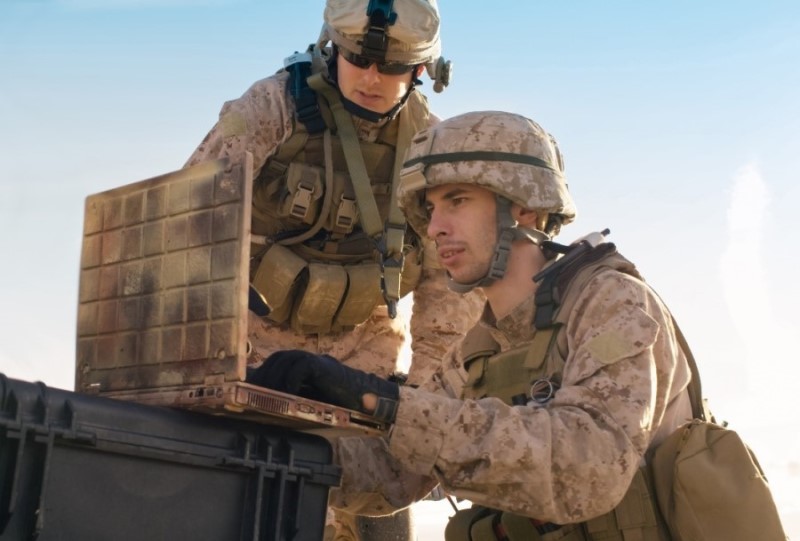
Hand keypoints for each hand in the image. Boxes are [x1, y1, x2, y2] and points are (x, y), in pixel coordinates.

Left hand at [245, 350, 399, 422]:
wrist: (359, 398)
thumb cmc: (331, 401)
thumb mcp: (303, 398)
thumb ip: (286, 396)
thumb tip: (261, 405)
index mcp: (295, 364)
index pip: (270, 364)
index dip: (257, 373)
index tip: (243, 387)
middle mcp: (301, 358)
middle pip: (274, 361)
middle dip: (262, 378)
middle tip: (253, 396)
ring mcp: (310, 359)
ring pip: (284, 362)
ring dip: (274, 381)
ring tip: (268, 398)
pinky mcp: (319, 364)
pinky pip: (300, 368)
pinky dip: (292, 381)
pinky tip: (289, 393)